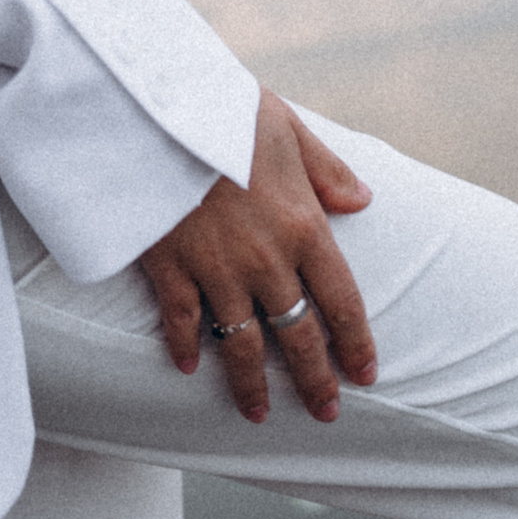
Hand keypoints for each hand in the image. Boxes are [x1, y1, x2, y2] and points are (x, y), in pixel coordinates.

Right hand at [138, 93, 376, 422]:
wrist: (153, 105)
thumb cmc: (223, 107)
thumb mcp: (287, 126)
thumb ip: (327, 168)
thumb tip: (363, 199)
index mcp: (303, 225)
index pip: (342, 301)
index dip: (356, 343)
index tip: (364, 374)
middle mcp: (266, 260)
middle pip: (298, 336)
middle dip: (314, 381)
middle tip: (325, 412)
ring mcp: (215, 269)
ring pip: (242, 345)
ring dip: (252, 385)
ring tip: (259, 413)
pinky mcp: (170, 267)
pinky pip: (182, 321)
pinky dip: (185, 347)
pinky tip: (188, 367)